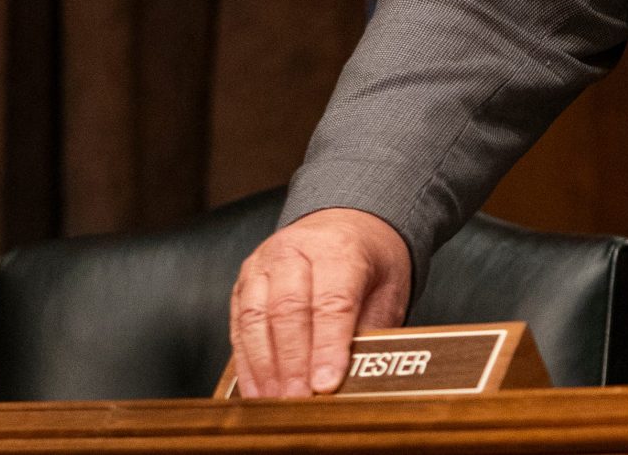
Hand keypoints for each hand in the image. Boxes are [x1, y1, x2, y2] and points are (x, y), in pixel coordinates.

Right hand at [228, 207, 411, 396]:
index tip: (327, 384)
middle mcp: (295, 251)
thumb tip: (355, 377)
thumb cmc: (370, 260)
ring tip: (276, 402)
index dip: (327, 346)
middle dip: (292, 363)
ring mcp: (263, 265)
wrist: (348, 224)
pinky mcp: (243, 283)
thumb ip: (371, 329)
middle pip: (288, 310)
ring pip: (256, 318)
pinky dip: (246, 362)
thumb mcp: (388, 289)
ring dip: (265, 367)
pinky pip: (239, 326)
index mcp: (339, 248)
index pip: (332, 301)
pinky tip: (257, 390)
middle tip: (299, 400)